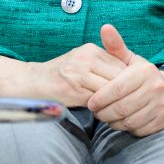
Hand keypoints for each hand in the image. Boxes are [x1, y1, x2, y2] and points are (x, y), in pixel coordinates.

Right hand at [0, 44, 124, 106]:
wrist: (29, 83)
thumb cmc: (58, 76)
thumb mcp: (80, 63)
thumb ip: (102, 67)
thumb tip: (131, 80)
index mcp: (90, 49)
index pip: (122, 65)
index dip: (130, 82)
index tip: (134, 95)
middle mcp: (85, 57)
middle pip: (119, 77)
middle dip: (126, 93)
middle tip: (131, 105)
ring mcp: (78, 71)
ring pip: (110, 89)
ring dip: (116, 102)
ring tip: (118, 111)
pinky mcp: (72, 87)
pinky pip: (97, 100)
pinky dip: (103, 108)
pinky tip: (104, 114)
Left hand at [87, 24, 163, 136]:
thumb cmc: (142, 76)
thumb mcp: (130, 59)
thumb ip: (115, 46)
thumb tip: (105, 27)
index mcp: (144, 72)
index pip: (115, 89)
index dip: (100, 98)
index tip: (91, 102)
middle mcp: (156, 88)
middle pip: (121, 108)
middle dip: (104, 113)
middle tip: (96, 113)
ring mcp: (162, 106)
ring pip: (129, 121)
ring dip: (113, 122)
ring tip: (106, 117)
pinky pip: (140, 130)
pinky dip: (127, 129)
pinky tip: (121, 122)